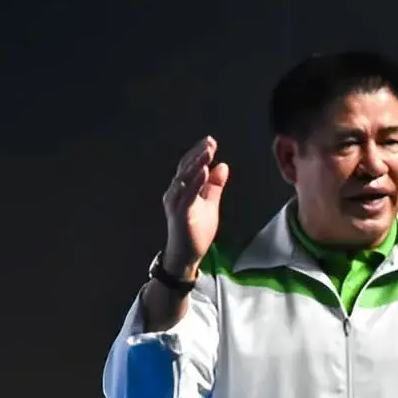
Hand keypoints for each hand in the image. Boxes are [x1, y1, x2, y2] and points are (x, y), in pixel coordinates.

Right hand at [162, 136, 229, 269]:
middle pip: (186, 167)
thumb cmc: (195, 231)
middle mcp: (175, 192)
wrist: (186, 255)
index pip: (190, 166)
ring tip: (208, 152)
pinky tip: (204, 172)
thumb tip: (222, 166)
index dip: (199, 153)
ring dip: (196, 163)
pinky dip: (195, 182)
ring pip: (185, 178)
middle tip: (210, 142)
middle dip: (198, 154)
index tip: (211, 141)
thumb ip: (214, 186)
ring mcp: (176, 202)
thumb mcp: (210, 204)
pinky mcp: (179, 214)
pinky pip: (187, 194)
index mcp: (182, 189)